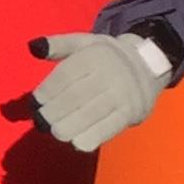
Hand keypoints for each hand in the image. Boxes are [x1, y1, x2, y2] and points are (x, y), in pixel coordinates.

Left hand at [30, 31, 166, 150]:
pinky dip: (88, 138)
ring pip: (89, 115)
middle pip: (75, 97)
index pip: (65, 75)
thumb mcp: (84, 42)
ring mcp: (123, 95)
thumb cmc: (106, 57)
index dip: (47, 91)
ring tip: (55, 130)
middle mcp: (111, 74)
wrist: (149, 65)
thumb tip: (34, 47)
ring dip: (66, 127)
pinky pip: (107, 130)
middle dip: (52, 112)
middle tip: (41, 121)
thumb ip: (58, 45)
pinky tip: (75, 141)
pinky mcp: (131, 114)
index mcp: (96, 54)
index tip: (35, 102)